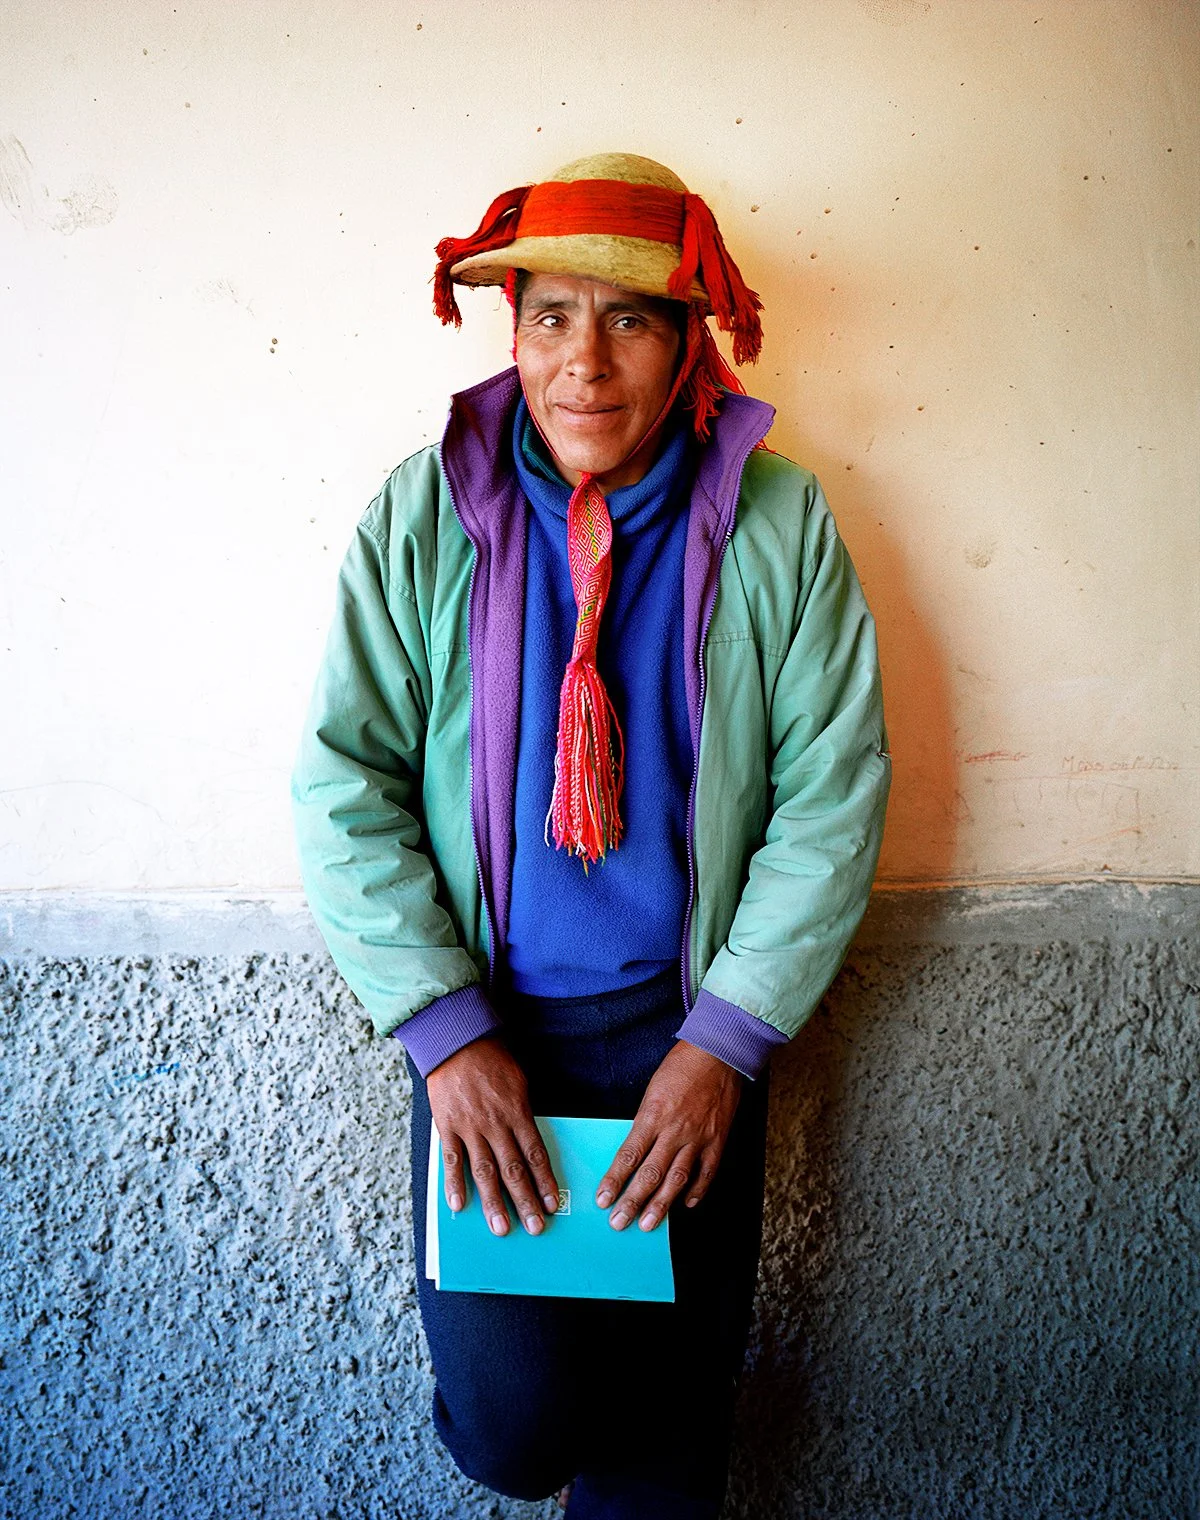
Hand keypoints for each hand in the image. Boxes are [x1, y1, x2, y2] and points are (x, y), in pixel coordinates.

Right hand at [425, 1036, 559, 1237]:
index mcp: (517, 1112)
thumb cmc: (492, 1060)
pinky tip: (459, 1206)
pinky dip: (454, 1184)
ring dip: (494, 1203)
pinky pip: (452, 1160)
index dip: (544, 1182)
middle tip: (535, 1227)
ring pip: (485, 1172)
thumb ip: (523, 1114)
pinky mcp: (447, 1126)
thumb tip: (530, 1144)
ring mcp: (470, 1127)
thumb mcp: (519, 1083)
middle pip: (514, 1170)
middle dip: (525, 1201)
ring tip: (501, 1227)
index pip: (535, 1155)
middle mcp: (496, 1124)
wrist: (456, 1041)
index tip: (551, 1204)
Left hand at [595, 1042, 741, 1231]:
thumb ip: (645, 1122)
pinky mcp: (718, 1140)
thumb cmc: (681, 1067)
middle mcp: (675, 1130)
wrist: (717, 1053)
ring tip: (649, 1224)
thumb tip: (635, 1152)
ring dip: (661, 1204)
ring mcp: (698, 1138)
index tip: (603, 1198)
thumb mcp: (652, 1091)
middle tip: (619, 1222)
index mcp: (653, 1115)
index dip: (614, 1180)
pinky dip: (697, 1191)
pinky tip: (686, 1204)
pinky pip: (706, 1172)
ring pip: (677, 1179)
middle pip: (650, 1173)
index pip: (629, 1156)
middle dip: (633, 1201)